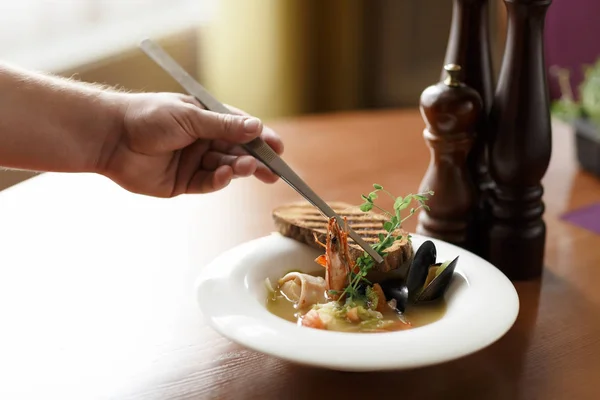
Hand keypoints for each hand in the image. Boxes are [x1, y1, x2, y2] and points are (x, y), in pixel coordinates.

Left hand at [99, 92, 282, 196]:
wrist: (111, 137)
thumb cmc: (149, 116)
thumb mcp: (190, 116)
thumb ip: (223, 126)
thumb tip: (257, 128)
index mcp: (207, 119)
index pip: (241, 129)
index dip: (261, 138)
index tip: (278, 147)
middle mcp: (203, 141)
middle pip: (238, 152)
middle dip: (257, 160)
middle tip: (275, 170)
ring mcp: (194, 162)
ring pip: (226, 168)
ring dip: (240, 168)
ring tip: (250, 167)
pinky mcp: (183, 183)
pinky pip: (208, 183)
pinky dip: (219, 181)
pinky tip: (226, 175)